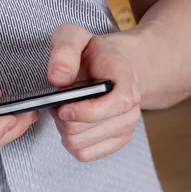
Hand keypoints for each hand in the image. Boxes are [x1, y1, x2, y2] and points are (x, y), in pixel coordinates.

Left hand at [48, 24, 140, 161]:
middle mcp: (131, 107)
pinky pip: (84, 155)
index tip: (63, 106)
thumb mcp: (74, 36)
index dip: (83, 111)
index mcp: (125, 79)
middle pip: (84, 131)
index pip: (114, 105)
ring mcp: (126, 127)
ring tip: (67, 111)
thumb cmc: (91, 54)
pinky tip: (73, 125)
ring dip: (65, 131)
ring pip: (80, 145)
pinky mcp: (117, 142)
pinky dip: (71, 143)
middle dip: (64, 119)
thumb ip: (64, 49)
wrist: (110, 68)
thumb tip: (59, 76)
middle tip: (61, 102)